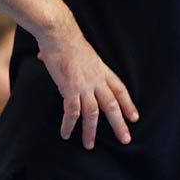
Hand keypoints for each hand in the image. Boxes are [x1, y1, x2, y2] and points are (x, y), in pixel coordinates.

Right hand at [36, 22, 136, 148]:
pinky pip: (71, 112)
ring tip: (89, 145)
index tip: (134, 118)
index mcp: (102, 70)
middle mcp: (96, 80)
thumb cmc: (67, 39)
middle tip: (125, 139)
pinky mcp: (69, 89)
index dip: (128, 105)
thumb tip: (45, 56)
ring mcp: (84, 85)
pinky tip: (66, 134)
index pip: (120, 90)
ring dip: (91, 131)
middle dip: (119, 125)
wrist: (60, 33)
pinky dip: (69, 124)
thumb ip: (72, 62)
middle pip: (111, 106)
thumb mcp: (81, 52)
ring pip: (92, 114)